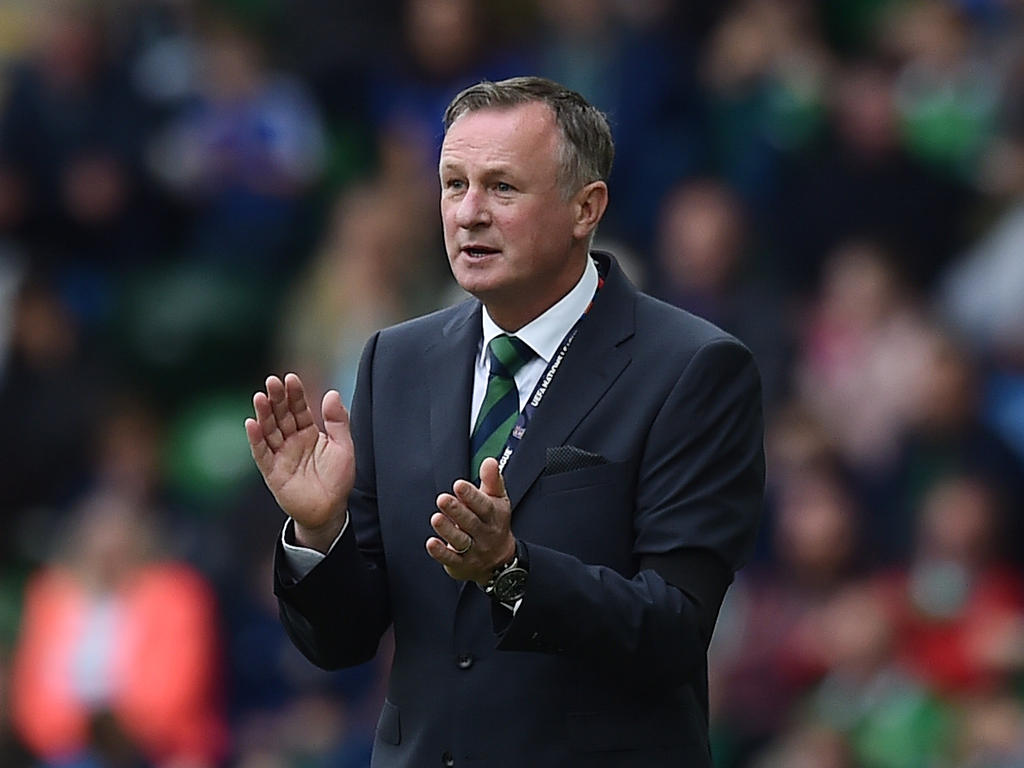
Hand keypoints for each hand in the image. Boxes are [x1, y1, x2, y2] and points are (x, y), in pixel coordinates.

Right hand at [245, 373, 353, 551]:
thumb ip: (337, 421)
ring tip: (260, 397)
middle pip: (281, 415)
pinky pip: (262, 453)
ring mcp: (280, 455)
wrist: (330, 510)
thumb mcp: (344, 447)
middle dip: (276, 398)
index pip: (299, 408)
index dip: (295, 394)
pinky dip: (256, 439)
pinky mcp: (272, 471)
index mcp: (308, 432)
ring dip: (263, 414)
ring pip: (269, 430)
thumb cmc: (337, 479)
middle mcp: (292, 441)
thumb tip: (332, 392)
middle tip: (272, 381)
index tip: (291, 378)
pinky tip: (251, 424)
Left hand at [426, 457, 515, 583]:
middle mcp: (484, 533)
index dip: (472, 495)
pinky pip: (451, 559)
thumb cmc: (495, 523)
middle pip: (471, 523)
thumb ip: (492, 480)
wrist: (501, 561)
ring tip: (437, 518)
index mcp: (493, 516)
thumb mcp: (498, 500)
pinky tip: (431, 543)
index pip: (484, 505)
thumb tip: (490, 461)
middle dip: (457, 510)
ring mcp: (474, 550)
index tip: (459, 485)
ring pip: (461, 541)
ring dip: (448, 530)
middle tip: (443, 499)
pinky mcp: (461, 564)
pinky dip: (441, 552)